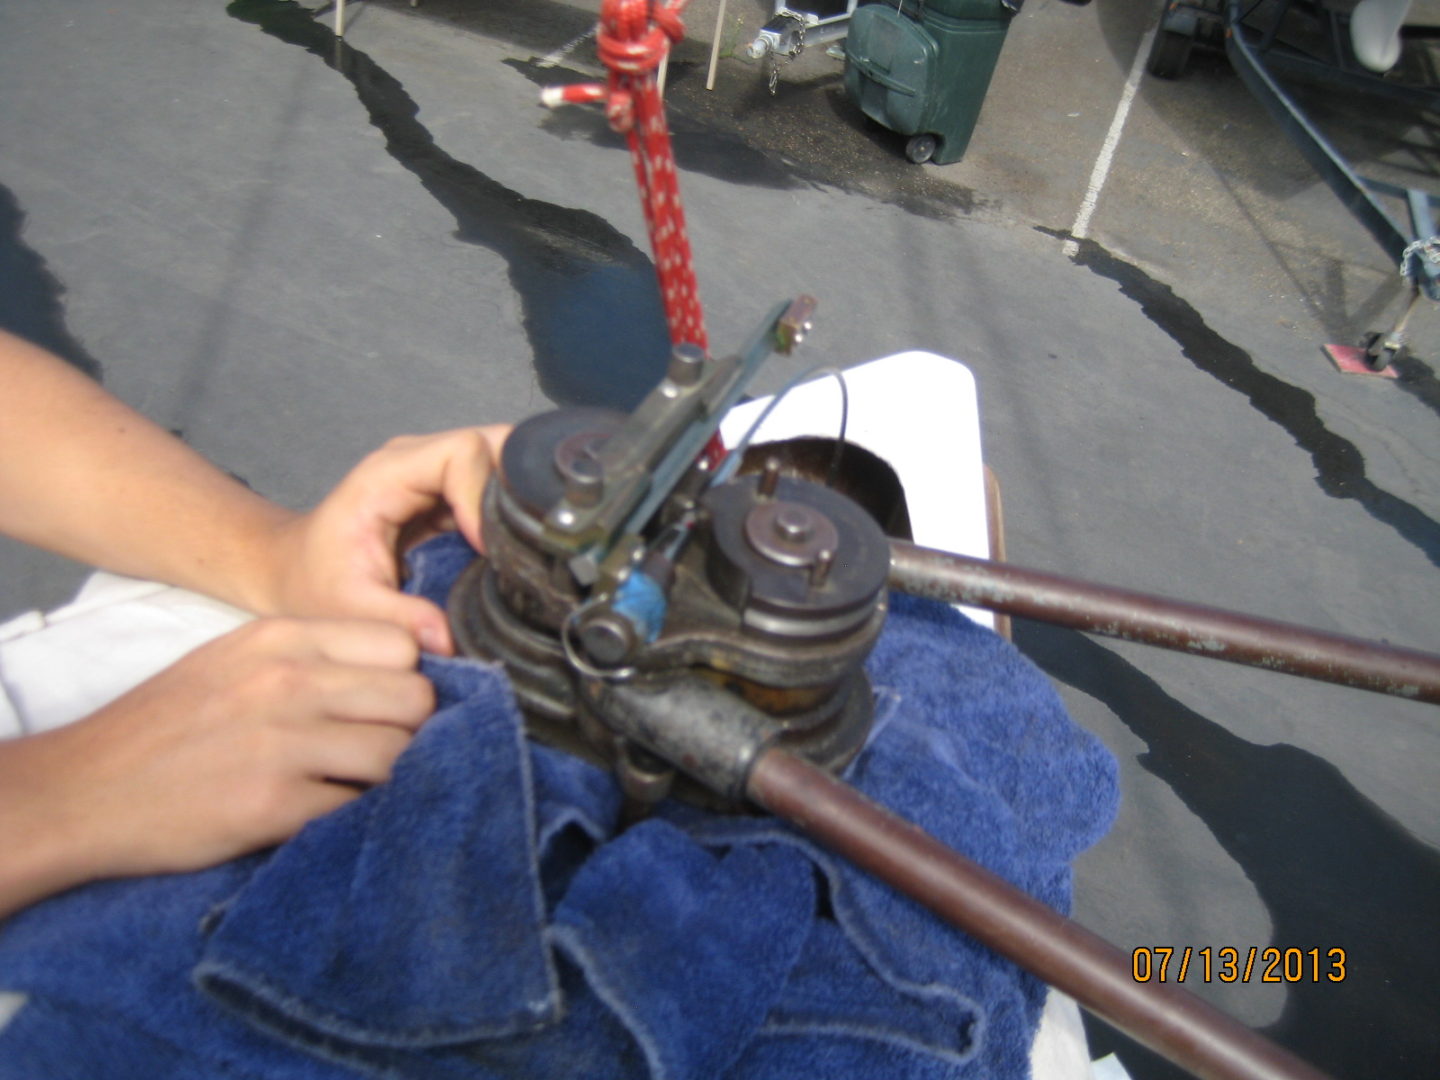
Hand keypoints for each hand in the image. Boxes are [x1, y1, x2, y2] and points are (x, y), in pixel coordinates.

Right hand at [0, 617, 432, 915]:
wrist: (82, 790)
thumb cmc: (168, 723)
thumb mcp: (236, 659)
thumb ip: (313, 658)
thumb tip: (400, 674)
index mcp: (283, 638)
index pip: (402, 646)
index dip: (407, 680)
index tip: (391, 708)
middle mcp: (290, 681)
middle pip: (414, 699)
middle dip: (412, 731)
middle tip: (384, 753)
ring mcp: (283, 743)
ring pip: (398, 755)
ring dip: (392, 778)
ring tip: (360, 787)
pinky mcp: (274, 805)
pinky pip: (358, 807)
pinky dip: (358, 816)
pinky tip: (333, 815)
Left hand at [261, 426, 509, 655]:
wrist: (292, 572)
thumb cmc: (312, 582)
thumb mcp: (350, 610)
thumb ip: (399, 622)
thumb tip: (449, 641)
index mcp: (389, 475)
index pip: (464, 451)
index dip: (485, 493)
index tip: (486, 545)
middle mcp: (417, 462)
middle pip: (492, 444)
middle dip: (515, 490)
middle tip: (520, 544)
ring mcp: (436, 475)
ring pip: (501, 461)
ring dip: (517, 501)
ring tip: (517, 548)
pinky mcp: (450, 495)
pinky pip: (496, 486)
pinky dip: (511, 513)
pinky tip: (508, 549)